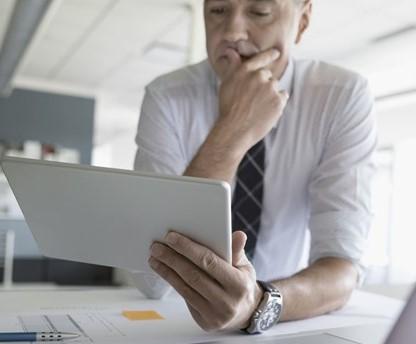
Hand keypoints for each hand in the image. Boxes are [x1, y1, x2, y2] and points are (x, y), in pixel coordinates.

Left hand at [148, 230, 262, 331]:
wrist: (245, 312)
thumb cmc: (242, 284)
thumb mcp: (244, 266)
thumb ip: (237, 251)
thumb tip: (238, 235)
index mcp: (239, 285)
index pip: (210, 262)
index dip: (189, 249)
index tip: (171, 237)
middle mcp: (227, 302)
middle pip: (193, 275)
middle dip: (172, 258)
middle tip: (157, 246)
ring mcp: (214, 314)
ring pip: (185, 287)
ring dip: (167, 270)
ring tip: (155, 257)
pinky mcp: (203, 321)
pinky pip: (184, 297)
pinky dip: (172, 281)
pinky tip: (163, 270)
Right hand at [217, 48, 288, 150]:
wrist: (234, 130)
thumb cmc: (228, 108)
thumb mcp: (226, 84)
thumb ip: (232, 66)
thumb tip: (231, 51)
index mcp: (245, 71)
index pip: (260, 59)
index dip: (269, 55)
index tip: (277, 52)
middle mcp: (258, 76)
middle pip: (268, 76)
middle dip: (264, 85)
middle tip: (254, 100)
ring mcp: (270, 88)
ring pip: (275, 87)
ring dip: (270, 95)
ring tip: (259, 108)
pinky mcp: (278, 101)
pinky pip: (283, 97)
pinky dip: (277, 104)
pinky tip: (266, 112)